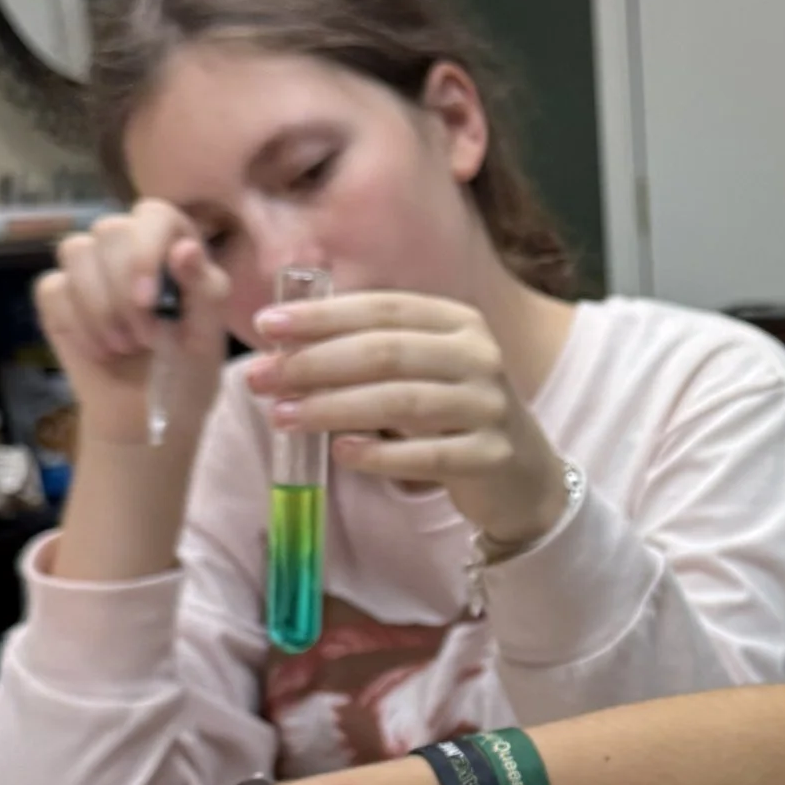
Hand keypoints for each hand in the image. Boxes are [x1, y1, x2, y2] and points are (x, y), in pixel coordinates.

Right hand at [36, 203, 232, 455]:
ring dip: (100, 309)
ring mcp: (89, 267)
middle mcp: (129, 244)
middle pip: (108, 230)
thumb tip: (184, 247)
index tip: (149, 302)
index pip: (153, 214)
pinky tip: (99, 351)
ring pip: (75, 251)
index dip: (145, 252)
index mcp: (173, 243)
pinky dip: (76, 325)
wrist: (147, 415)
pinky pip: (53, 288)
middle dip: (123, 292)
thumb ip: (204, 289)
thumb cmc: (186, 371)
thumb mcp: (207, 336)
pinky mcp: (58, 294)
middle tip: (146, 338)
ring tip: (125, 346)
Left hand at [247, 291, 569, 548]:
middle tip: (260, 377)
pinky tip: (341, 453)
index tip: (266, 326)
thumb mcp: (423, 371)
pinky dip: (380, 454)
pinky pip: (428, 454)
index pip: (382, 309)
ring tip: (283, 415)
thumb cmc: (453, 416)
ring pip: (402, 401)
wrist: (524, 476)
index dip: (321, 316)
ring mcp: (489, 406)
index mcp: (457, 322)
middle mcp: (478, 356)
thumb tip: (284, 343)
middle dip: (314, 363)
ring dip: (333, 407)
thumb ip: (370, 351)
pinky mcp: (491, 456)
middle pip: (385, 352)